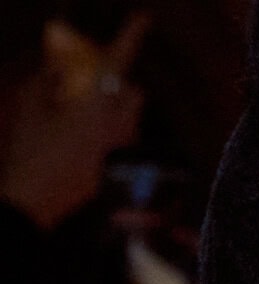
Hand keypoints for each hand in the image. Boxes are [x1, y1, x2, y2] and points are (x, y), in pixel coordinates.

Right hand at [0, 15, 146, 231]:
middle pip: (133, 96)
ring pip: (130, 123)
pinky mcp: (110, 175)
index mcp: (93, 106)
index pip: (116, 63)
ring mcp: (114, 155)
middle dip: (121, 83)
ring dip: (117, 110)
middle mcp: (113, 130)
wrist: (30, 202)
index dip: (130, 37)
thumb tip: (60, 64)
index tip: (143, 18)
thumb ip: (48, 76)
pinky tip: (81, 140)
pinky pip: (118, 146)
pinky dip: (107, 135)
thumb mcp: (29, 102)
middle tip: (97, 79)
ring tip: (88, 111)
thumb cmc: (26, 147)